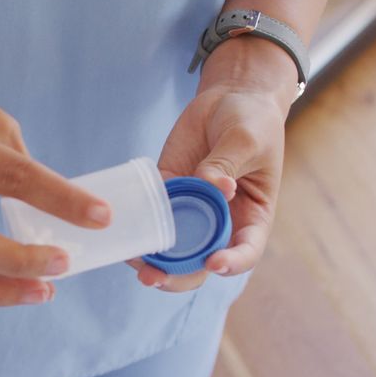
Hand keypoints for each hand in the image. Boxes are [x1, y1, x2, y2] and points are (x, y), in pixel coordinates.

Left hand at [129, 37, 296, 291]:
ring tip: (133, 260)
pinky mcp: (168, 193)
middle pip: (200, 262)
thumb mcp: (246, 140)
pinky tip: (123, 228)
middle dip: (178, 275)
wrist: (229, 99)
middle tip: (156, 277)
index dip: (231, 263)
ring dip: (151, 258)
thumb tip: (210, 185)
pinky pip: (151, 215)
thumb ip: (226, 163)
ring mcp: (192, 210)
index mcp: (251, 218)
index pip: (245, 251)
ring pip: (172, 247)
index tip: (214, 263)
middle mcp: (221, 222)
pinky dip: (137, 225)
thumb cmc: (252, 122)